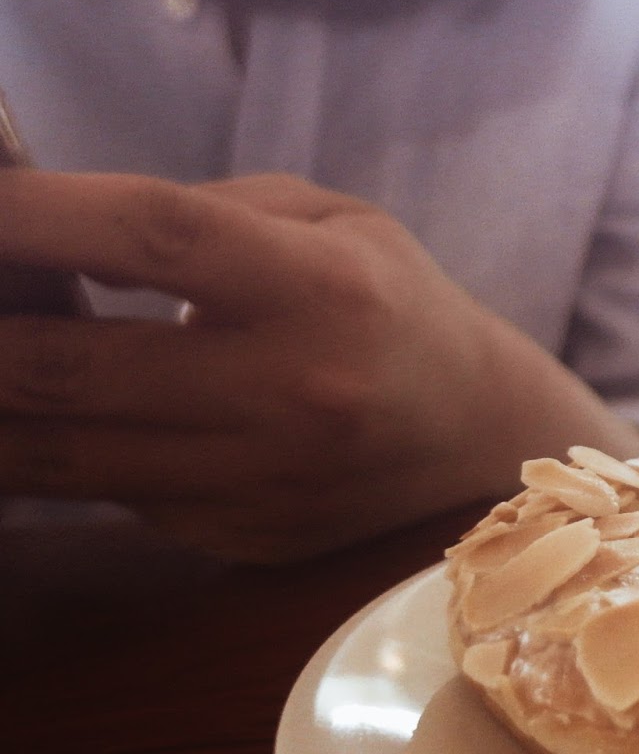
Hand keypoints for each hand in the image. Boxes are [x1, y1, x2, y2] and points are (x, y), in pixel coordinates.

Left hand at [0, 171, 638, 560]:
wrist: (479, 432)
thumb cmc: (392, 302)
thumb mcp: (332, 221)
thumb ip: (203, 213)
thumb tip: (39, 226)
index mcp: (324, 289)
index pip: (151, 238)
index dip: (31, 213)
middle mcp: (293, 394)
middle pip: (72, 369)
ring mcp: (263, 483)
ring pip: (58, 457)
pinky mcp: (240, 539)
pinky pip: (106, 498)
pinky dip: (48, 454)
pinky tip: (34, 413)